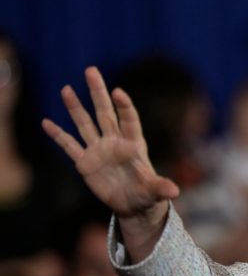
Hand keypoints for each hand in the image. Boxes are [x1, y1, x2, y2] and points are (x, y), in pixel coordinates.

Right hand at [42, 67, 178, 260]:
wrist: (132, 204)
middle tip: (91, 70)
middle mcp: (115, 142)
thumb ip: (162, 188)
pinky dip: (58, 135)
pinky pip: (70, 145)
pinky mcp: (85, 162)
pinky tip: (46, 122)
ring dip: (75, 107)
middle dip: (98, 93)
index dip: (124, 106)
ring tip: (67, 89)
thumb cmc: (147, 193)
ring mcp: (98, 150)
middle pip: (105, 113)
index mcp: (133, 145)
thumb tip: (174, 191)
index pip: (129, 120)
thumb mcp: (154, 192)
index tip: (117, 92)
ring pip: (85, 124)